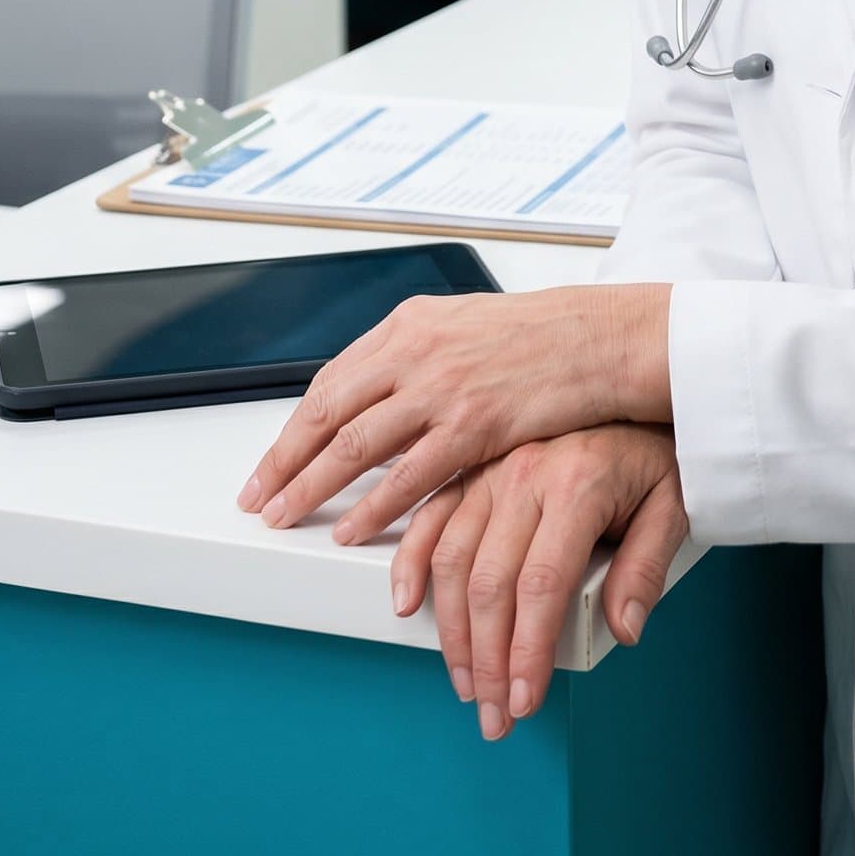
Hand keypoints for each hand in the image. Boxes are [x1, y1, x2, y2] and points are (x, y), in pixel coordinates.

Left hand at [237, 283, 671, 542]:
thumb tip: (376, 391)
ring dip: (311, 487)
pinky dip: (372, 507)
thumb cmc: (540, 336)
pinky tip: (351, 530)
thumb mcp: (465, 325)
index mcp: (409, 325)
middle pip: (327, 413)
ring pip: (355, 445)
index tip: (270, 461)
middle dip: (283, 461)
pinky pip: (407, 475)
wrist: (598, 337)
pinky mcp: (472, 425)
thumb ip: (417, 355)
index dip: (294, 427)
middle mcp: (415, 351)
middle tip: (256, 498)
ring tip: (284, 517)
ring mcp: (441, 388)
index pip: (331, 381)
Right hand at [391, 426, 687, 737]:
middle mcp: (527, 474)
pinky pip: (431, 517)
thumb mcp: (673, 504)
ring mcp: (493, 470)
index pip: (543, 586)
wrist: (631, 387)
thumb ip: (648, 567)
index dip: (528, 652)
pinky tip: (409, 605)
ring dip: (452, 632)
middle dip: (487, 661)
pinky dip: (412, 563)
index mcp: (578, 483)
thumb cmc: (653, 455)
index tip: (525, 700)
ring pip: (453, 560)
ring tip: (466, 683)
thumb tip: (625, 629)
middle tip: (494, 714)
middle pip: (491, 583)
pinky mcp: (473, 470)